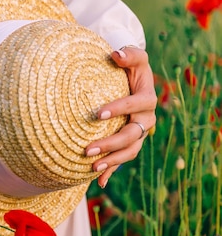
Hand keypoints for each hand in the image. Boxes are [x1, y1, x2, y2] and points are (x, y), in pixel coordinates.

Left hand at [85, 46, 156, 187]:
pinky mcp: (130, 144)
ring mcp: (139, 134)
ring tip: (92, 167)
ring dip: (112, 161)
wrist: (128, 82)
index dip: (119, 109)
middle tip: (87, 149)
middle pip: (132, 135)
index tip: (97, 114)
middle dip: (111, 143)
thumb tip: (116, 53)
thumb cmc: (128, 68)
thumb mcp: (133, 59)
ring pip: (129, 151)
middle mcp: (146, 119)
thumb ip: (129, 54)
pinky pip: (122, 160)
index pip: (136, 105)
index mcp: (147, 99)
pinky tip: (98, 182)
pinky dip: (111, 172)